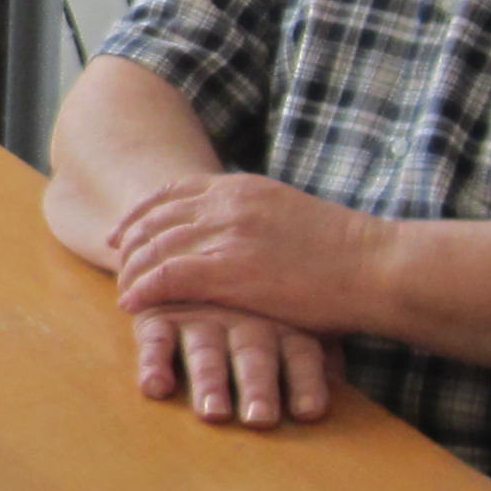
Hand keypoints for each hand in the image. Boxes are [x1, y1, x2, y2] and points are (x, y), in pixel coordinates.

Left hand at [108, 173, 387, 338]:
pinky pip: (168, 276)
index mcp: (244, 187)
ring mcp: (227, 236)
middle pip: (156, 217)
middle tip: (113, 262)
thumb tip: (240, 231)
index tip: (123, 230)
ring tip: (121, 289)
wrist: (377, 266)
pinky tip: (131, 303)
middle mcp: (229, 204)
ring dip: (131, 270)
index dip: (142, 211)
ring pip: (156, 247)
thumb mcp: (292, 216)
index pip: (174, 191)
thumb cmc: (347, 253)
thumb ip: (258, 217)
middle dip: (128, 241)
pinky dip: (144, 289)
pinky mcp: (230, 271)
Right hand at [130, 304, 334, 428]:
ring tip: (214, 414)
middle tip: (261, 420)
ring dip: (210, 382)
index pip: (301, 353)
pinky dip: (154, 363)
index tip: (310, 412)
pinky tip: (155, 388)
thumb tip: (347, 386)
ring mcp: (201, 315)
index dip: (306, 381)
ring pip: (206, 351)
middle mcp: (244, 318)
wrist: (196, 251)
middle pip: (253, 354)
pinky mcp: (159, 315)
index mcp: (283, 321)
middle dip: (258, 387)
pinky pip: (155, 340)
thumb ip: (324, 354)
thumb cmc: (261, 303)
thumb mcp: (299, 318)